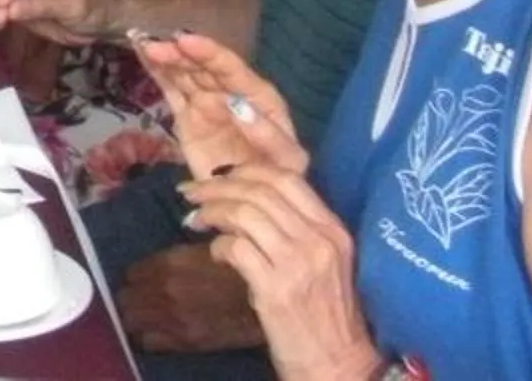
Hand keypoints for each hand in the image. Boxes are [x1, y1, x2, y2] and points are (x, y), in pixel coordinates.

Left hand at [119, 242, 267, 355]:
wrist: (266, 302)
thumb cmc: (238, 271)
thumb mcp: (202, 252)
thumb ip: (173, 258)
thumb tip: (154, 263)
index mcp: (170, 264)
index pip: (131, 274)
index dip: (134, 278)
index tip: (139, 280)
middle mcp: (165, 290)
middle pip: (125, 299)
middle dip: (129, 298)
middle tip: (137, 300)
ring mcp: (173, 318)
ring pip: (130, 321)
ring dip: (135, 318)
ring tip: (144, 317)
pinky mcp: (185, 341)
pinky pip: (148, 343)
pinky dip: (147, 337)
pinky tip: (156, 333)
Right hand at [134, 29, 303, 179]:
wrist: (254, 204)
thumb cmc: (278, 176)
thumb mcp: (287, 159)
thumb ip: (267, 133)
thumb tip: (236, 106)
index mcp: (258, 96)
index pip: (231, 68)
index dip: (208, 52)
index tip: (184, 41)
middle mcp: (230, 92)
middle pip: (203, 68)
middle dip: (180, 54)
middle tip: (155, 45)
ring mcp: (207, 103)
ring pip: (185, 75)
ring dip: (165, 58)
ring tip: (144, 43)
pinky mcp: (187, 118)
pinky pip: (171, 90)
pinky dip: (157, 72)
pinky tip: (143, 54)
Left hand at [177, 163, 371, 375]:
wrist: (338, 364)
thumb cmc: (326, 312)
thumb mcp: (324, 261)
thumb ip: (296, 227)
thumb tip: (245, 194)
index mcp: (334, 230)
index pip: (287, 178)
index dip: (247, 169)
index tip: (220, 175)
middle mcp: (319, 241)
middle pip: (259, 191)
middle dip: (217, 186)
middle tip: (193, 192)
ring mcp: (298, 264)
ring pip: (244, 214)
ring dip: (211, 212)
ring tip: (196, 219)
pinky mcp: (276, 289)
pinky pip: (236, 248)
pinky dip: (218, 246)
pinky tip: (216, 254)